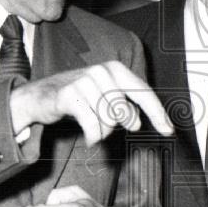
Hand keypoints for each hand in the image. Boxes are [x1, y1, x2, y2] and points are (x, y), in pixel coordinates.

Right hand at [9, 61, 172, 144]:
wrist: (39, 97)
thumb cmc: (77, 98)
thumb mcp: (105, 100)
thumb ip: (125, 107)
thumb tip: (137, 122)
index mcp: (115, 69)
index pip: (143, 92)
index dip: (158, 113)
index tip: (168, 131)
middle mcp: (102, 71)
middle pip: (124, 112)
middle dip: (118, 125)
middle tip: (105, 127)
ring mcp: (85, 80)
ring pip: (109, 121)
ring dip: (101, 132)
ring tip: (91, 128)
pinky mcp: (70, 94)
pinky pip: (93, 127)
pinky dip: (92, 137)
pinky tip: (88, 137)